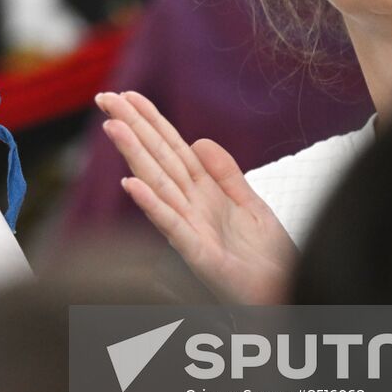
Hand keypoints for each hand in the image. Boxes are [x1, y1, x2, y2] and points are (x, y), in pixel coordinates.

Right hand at [95, 90, 295, 303]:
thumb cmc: (267, 259)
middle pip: (157, 158)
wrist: (287, 296)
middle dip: (132, 127)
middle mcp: (191, 207)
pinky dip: (152, 206)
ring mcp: (191, 230)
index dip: (150, 121)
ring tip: (112, 127)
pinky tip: (132, 186)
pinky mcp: (200, 255)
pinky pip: (172, 227)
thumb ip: (226, 174)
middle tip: (104, 99)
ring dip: (134, 155)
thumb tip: (199, 140)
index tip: (127, 96)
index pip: (171, 148)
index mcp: (204, 193)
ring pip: (158, 184)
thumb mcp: (251, 205)